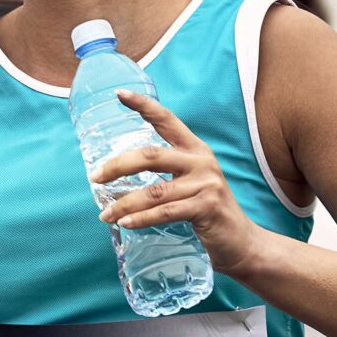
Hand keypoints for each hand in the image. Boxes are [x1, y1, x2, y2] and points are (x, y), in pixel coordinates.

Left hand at [91, 92, 266, 276]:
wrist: (242, 242)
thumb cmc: (208, 211)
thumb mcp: (192, 182)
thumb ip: (168, 172)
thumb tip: (122, 173)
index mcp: (196, 149)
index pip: (167, 120)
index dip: (143, 105)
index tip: (118, 94)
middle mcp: (201, 161)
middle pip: (151, 155)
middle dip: (118, 166)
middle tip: (95, 178)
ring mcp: (206, 183)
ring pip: (154, 191)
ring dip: (124, 204)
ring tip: (105, 215)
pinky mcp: (206, 207)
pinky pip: (164, 212)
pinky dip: (141, 219)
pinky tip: (125, 223)